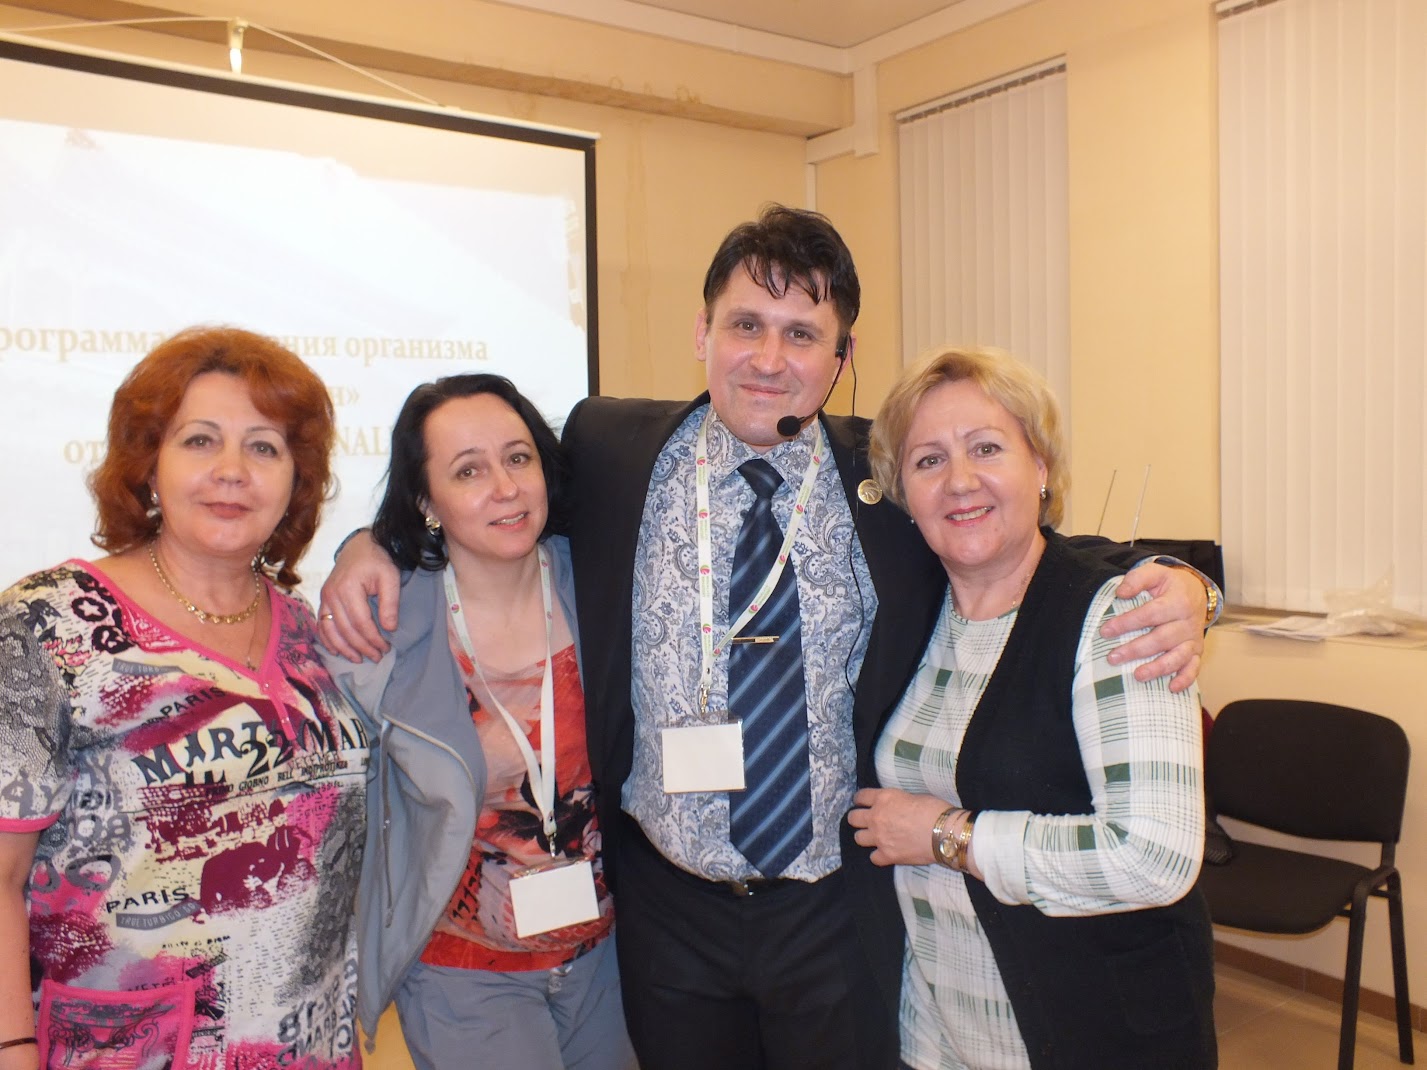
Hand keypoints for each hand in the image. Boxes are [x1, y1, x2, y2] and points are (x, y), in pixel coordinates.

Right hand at [316, 531, 399, 661]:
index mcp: (349, 588)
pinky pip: (321, 623)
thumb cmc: (377, 561)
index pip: (361, 622)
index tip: (385, 648)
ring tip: (358, 659)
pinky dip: (327, 639)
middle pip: (346, 629)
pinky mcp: (323, 599)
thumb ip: (390, 602)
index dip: (373, 638)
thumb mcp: (390, 577)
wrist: (360, 546)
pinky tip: (336, 650)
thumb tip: (389, 628)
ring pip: (330, 630)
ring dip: (343, 648)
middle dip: (362, 647)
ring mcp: (325, 597)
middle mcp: (332, 594)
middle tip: (377, 657)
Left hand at [847, 788, 949, 866]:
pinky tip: (886, 853)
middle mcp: (876, 817)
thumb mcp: (913, 796)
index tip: (862, 802)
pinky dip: (878, 856)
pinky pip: (873, 858)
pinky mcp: (888, 856)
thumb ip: (898, 801)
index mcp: (883, 798)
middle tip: (867, 821)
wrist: (945, 833)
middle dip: (858, 818)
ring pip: (858, 838)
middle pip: (853, 818)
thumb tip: (897, 806)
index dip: (860, 800)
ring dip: (866, 837)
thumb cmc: (935, 809)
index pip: (860, 797)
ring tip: (875, 837)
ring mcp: (879, 838)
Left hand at [1101, 563, 1205, 692]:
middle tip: (1112, 658)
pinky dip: (1186, 679)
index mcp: (1177, 602)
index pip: (1149, 614)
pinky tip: (1172, 689)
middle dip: (1135, 650)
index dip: (1127, 623)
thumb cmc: (1169, 585)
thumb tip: (1120, 593)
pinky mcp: (1197, 651)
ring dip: (1158, 668)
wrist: (1196, 591)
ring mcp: (1193, 639)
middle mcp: (1187, 622)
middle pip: (1161, 639)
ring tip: (1137, 676)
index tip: (1106, 631)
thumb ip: (1137, 579)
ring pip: (1177, 656)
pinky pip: (1194, 667)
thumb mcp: (1155, 573)